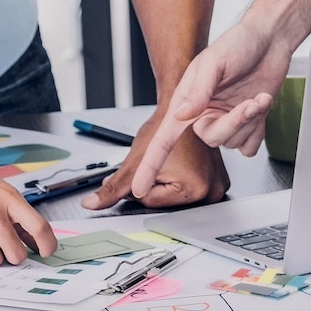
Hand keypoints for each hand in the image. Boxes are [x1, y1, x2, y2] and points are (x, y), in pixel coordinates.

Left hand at [82, 109, 229, 208]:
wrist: (181, 106)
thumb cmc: (164, 127)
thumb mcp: (134, 162)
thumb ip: (112, 188)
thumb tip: (91, 204)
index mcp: (195, 189)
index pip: (151, 202)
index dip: (141, 183)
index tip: (149, 165)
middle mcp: (212, 191)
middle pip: (166, 202)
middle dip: (155, 184)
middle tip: (164, 162)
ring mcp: (218, 185)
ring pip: (177, 196)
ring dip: (168, 182)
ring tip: (174, 162)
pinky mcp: (219, 180)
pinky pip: (191, 187)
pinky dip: (182, 178)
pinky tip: (183, 163)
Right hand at [133, 22, 291, 197]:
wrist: (269, 41)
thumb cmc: (238, 44)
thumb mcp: (212, 62)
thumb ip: (197, 91)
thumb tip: (182, 115)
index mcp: (187, 102)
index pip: (163, 139)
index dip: (150, 165)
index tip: (139, 187)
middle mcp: (204, 114)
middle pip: (211, 139)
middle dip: (234, 122)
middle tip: (250, 103)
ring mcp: (225, 121)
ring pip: (232, 143)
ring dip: (250, 120)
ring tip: (258, 97)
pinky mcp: (246, 126)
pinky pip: (248, 146)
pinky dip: (258, 129)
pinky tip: (260, 106)